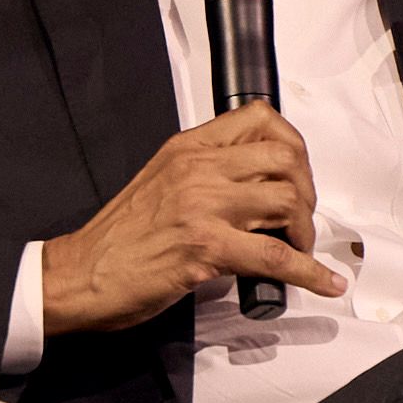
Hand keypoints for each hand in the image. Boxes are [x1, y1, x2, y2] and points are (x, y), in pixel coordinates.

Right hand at [40, 106, 345, 333]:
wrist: (79, 275)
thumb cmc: (117, 239)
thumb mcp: (160, 183)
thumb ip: (203, 175)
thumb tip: (252, 189)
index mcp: (187, 147)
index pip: (259, 118)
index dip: (292, 145)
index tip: (296, 174)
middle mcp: (198, 168)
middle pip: (285, 158)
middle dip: (307, 191)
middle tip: (299, 219)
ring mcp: (202, 206)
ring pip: (286, 201)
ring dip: (305, 231)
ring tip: (298, 249)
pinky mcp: (205, 248)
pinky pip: (276, 257)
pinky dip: (309, 272)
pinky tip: (323, 283)